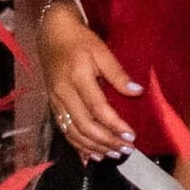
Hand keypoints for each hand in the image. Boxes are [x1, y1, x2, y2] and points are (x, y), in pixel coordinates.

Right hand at [38, 5, 140, 155]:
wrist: (52, 33)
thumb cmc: (81, 41)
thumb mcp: (102, 51)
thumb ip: (118, 73)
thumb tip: (137, 92)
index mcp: (78, 78)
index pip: (97, 109)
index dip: (114, 125)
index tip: (131, 136)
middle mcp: (64, 93)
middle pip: (84, 125)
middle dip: (106, 141)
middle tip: (126, 150)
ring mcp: (56, 101)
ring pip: (73, 132)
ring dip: (93, 147)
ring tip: (112, 155)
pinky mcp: (53, 105)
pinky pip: (64, 130)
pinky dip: (77, 145)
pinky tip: (90, 155)